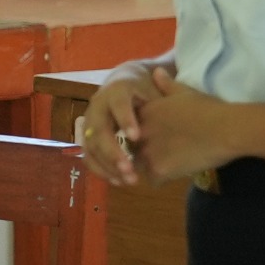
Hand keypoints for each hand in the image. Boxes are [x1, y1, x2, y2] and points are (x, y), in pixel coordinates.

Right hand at [80, 65, 168, 185]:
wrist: (125, 84)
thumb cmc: (147, 90)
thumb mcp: (156, 89)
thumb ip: (164, 102)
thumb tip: (176, 112)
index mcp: (116, 90)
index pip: (118, 104)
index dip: (126, 120)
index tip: (137, 138)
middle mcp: (98, 105)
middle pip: (99, 129)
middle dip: (112, 151)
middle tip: (129, 169)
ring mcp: (90, 121)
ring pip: (91, 146)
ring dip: (107, 165)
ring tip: (128, 179)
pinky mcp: (88, 136)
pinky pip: (88, 155)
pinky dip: (101, 170)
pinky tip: (118, 180)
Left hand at [132, 71, 241, 183]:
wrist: (228, 128)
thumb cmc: (210, 109)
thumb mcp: (185, 92)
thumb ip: (166, 85)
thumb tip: (156, 71)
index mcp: (143, 113)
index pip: (131, 129)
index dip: (144, 135)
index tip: (163, 137)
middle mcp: (139, 132)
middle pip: (133, 149)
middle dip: (145, 153)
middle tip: (170, 152)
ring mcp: (147, 152)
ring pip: (139, 166)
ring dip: (152, 167)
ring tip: (175, 163)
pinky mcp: (158, 170)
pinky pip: (153, 181)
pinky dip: (163, 179)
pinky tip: (179, 172)